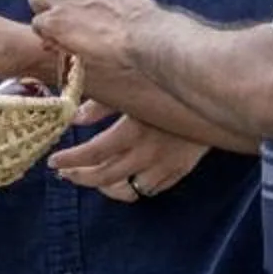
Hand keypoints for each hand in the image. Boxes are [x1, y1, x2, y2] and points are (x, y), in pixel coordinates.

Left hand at [26, 0, 161, 92]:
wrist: (145, 36)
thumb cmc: (142, 22)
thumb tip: (85, 8)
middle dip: (50, 3)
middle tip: (63, 22)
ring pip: (36, 2)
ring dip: (46, 18)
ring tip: (63, 34)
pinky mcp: (54, 20)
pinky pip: (38, 25)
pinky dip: (47, 36)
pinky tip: (65, 45)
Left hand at [46, 104, 209, 202]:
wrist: (218, 92)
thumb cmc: (170, 83)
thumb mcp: (133, 88)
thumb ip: (102, 104)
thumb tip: (75, 118)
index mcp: (134, 130)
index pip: (93, 154)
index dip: (70, 161)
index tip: (53, 161)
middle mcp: (149, 153)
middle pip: (106, 177)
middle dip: (80, 177)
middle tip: (65, 173)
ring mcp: (166, 165)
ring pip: (128, 190)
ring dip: (106, 187)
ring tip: (92, 178)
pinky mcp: (181, 170)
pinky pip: (152, 189)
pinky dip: (134, 187)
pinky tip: (124, 178)